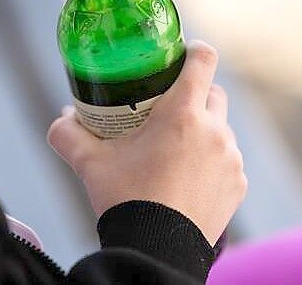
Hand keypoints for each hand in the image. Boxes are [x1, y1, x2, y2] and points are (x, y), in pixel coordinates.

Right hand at [48, 40, 247, 245]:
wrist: (156, 251)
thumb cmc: (124, 200)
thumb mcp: (89, 163)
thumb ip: (68, 133)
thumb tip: (62, 117)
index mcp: (182, 114)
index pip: (203, 59)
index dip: (193, 50)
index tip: (182, 53)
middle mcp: (215, 130)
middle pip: (214, 92)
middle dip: (195, 94)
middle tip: (168, 108)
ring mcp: (231, 159)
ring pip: (221, 129)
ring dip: (204, 131)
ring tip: (175, 151)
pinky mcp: (238, 184)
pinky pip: (228, 161)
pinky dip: (212, 162)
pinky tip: (188, 178)